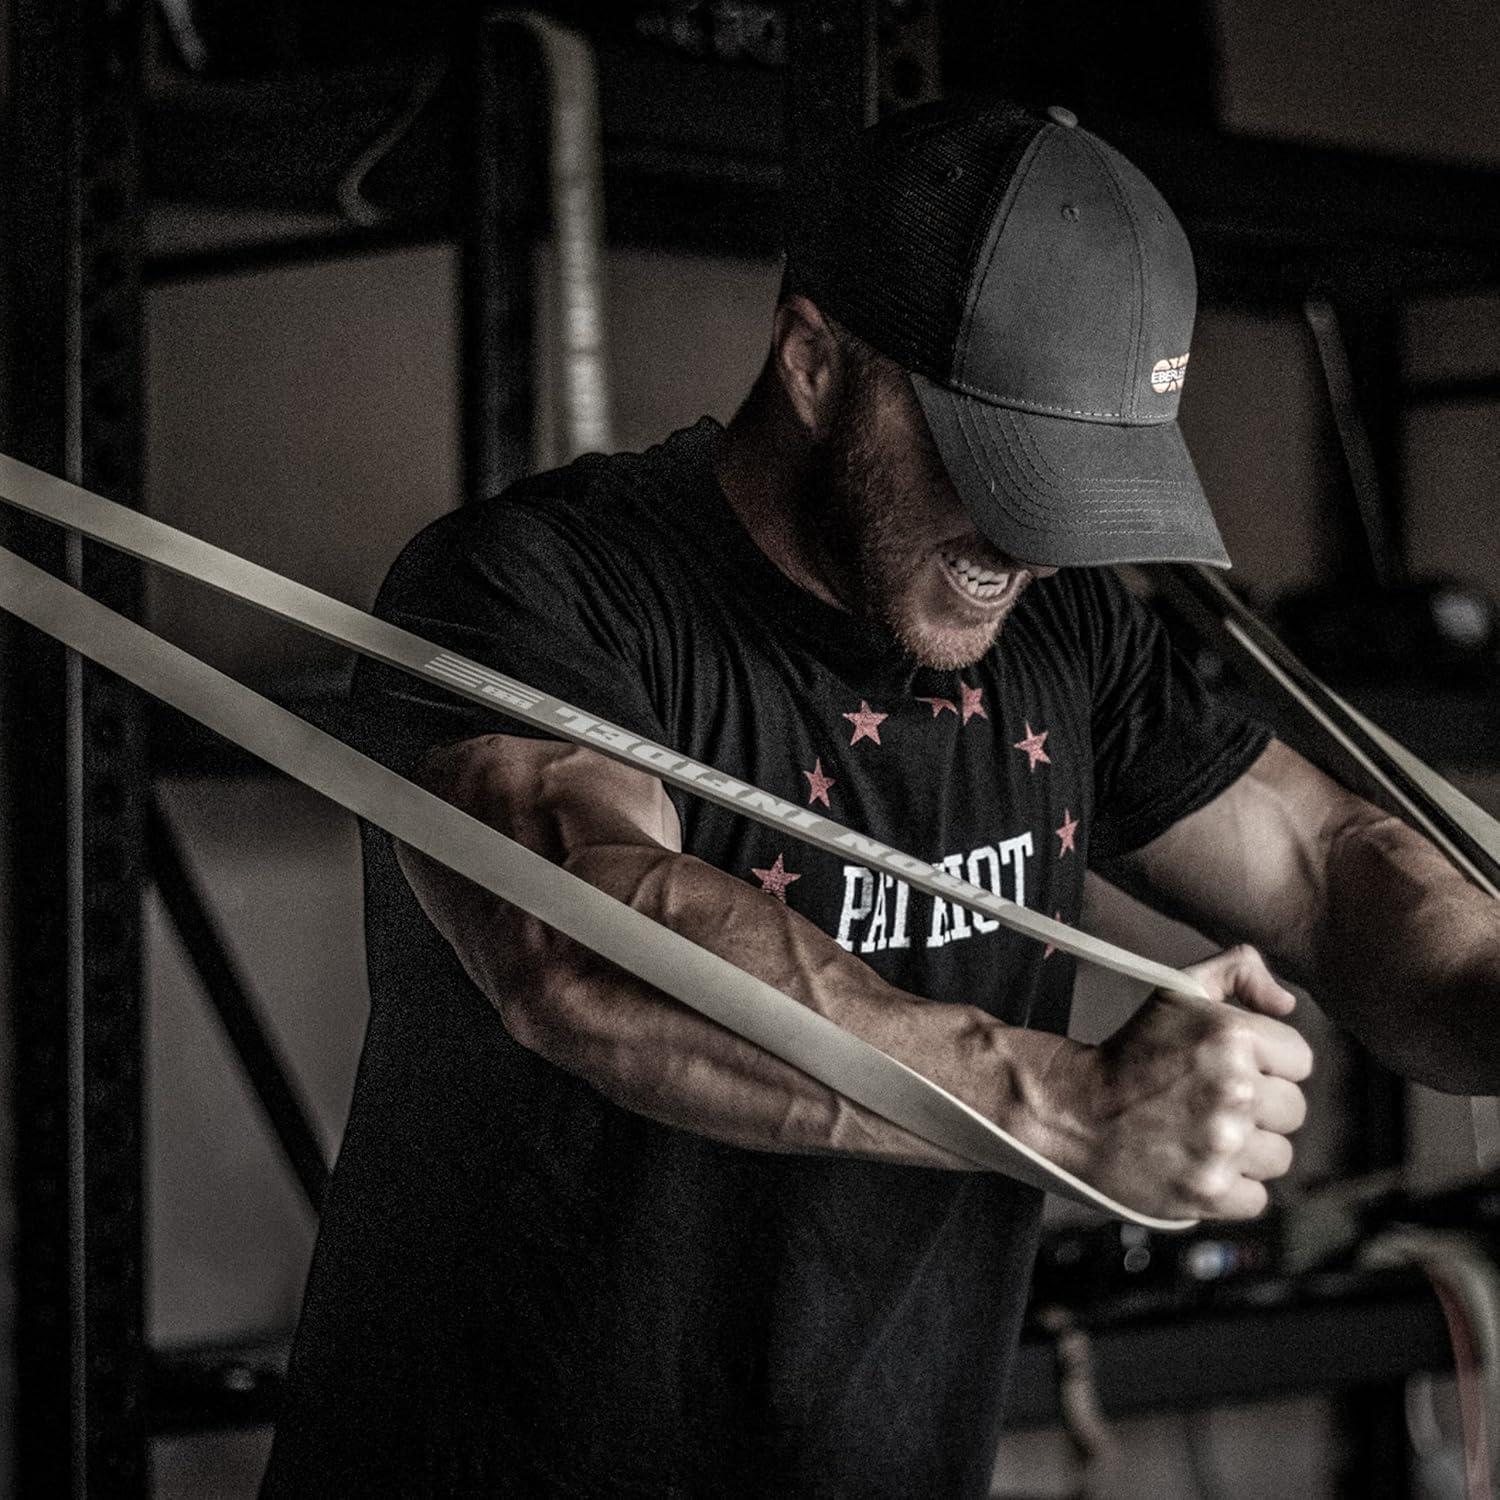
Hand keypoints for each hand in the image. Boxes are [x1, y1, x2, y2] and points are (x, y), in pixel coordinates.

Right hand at [1050, 945, 1312, 1219]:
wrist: (1074, 1109)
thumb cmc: (1130, 1051)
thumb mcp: (1176, 992)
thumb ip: (1236, 972)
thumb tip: (1286, 1002)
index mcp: (1231, 1036)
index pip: (1300, 1059)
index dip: (1267, 1062)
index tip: (1230, 1067)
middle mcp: (1233, 1090)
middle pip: (1293, 1109)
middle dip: (1259, 1106)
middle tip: (1212, 1101)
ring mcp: (1221, 1145)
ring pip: (1278, 1155)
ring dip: (1247, 1149)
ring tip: (1205, 1134)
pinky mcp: (1209, 1190)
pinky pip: (1257, 1197)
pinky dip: (1231, 1188)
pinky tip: (1199, 1164)